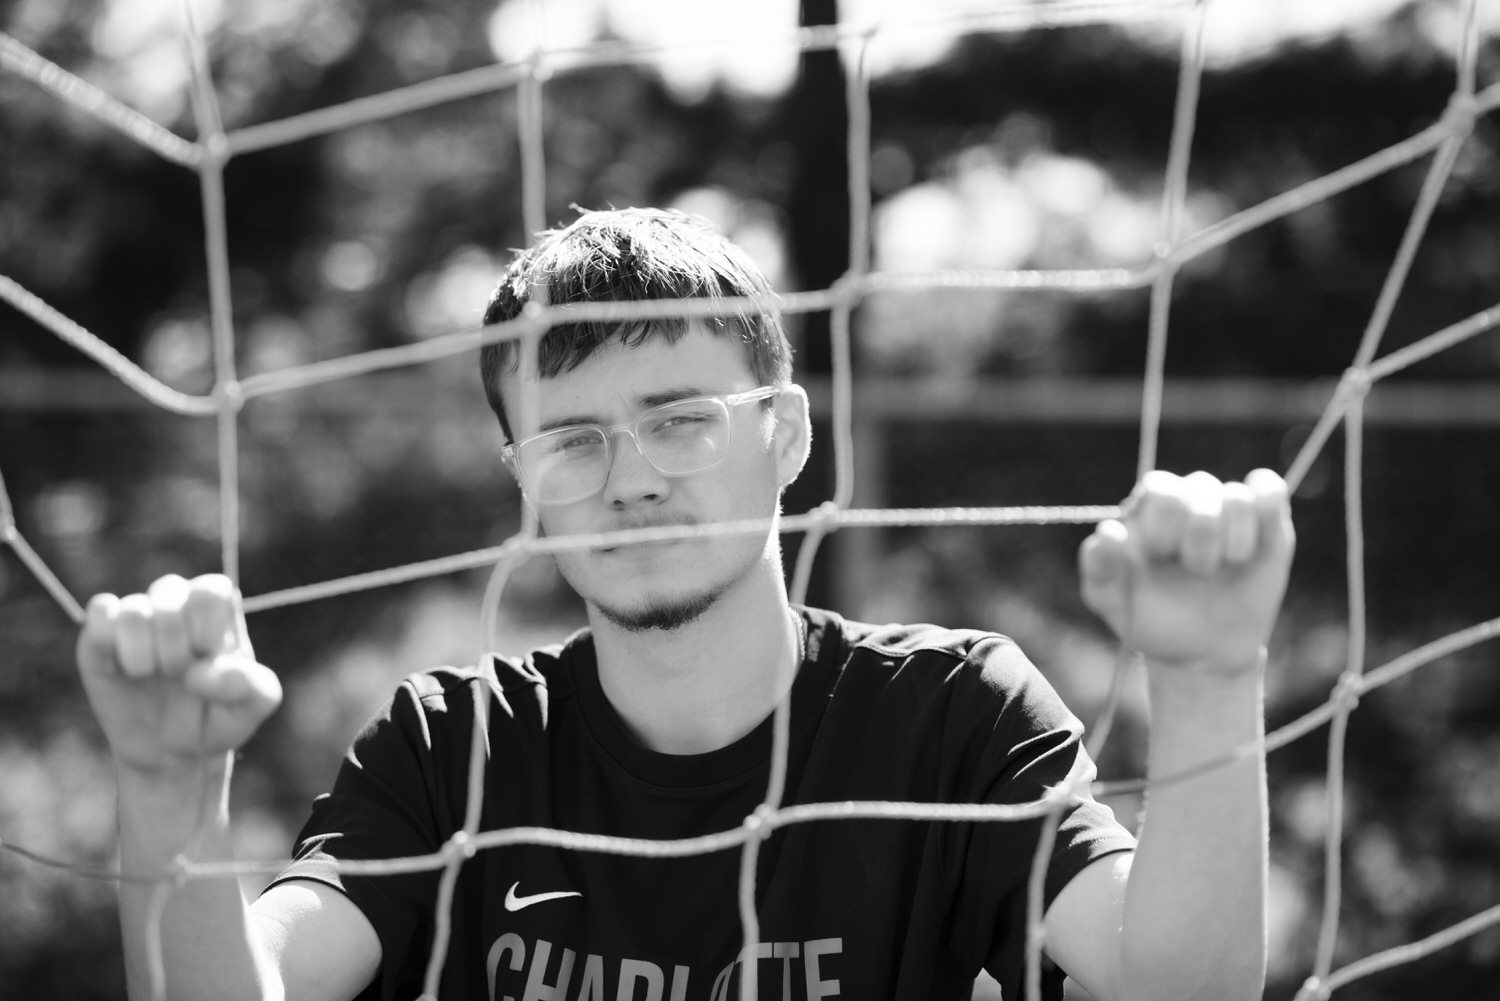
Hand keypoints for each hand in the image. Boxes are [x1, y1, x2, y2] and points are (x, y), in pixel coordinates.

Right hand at [76, 573, 281, 778]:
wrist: (169, 751)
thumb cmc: (216, 718)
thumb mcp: (252, 708)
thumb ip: (253, 688)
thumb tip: (202, 674)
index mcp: (217, 610)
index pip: (211, 590)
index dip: (207, 629)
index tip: (208, 660)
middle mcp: (176, 603)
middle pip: (170, 593)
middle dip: (175, 648)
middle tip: (178, 676)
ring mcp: (138, 616)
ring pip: (133, 610)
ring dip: (142, 655)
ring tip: (149, 675)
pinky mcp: (100, 634)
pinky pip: (99, 612)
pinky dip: (107, 645)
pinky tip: (121, 670)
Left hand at [1079, 469, 1293, 672]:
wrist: (1204, 652)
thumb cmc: (1153, 620)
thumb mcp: (1114, 602)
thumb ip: (1100, 568)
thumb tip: (1110, 531)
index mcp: (1147, 511)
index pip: (1160, 489)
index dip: (1165, 526)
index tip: (1161, 559)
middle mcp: (1188, 500)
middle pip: (1199, 487)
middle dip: (1200, 536)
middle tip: (1196, 571)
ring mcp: (1227, 508)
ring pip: (1236, 496)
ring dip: (1232, 541)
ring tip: (1223, 568)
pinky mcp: (1266, 520)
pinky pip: (1268, 489)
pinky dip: (1266, 513)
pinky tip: (1251, 548)